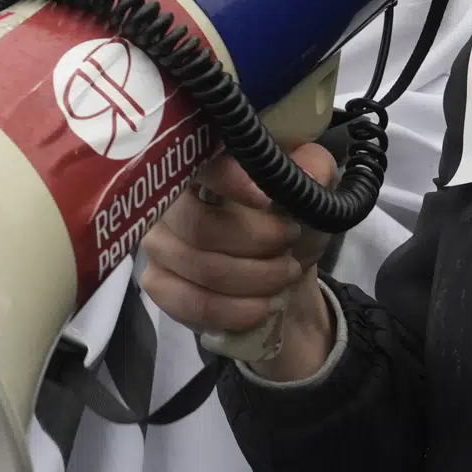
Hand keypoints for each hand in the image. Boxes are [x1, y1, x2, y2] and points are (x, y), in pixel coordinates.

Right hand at [140, 146, 335, 380]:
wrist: (283, 267)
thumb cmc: (289, 216)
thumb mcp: (312, 190)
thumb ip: (314, 169)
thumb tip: (308, 168)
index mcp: (204, 161)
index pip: (199, 162)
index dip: (228, 180)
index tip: (266, 201)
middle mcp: (168, 195)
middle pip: (201, 227)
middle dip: (258, 243)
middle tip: (291, 243)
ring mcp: (157, 240)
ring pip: (204, 270)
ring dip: (257, 279)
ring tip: (288, 273)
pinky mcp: (157, 282)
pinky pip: (193, 303)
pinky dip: (239, 310)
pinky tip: (266, 305)